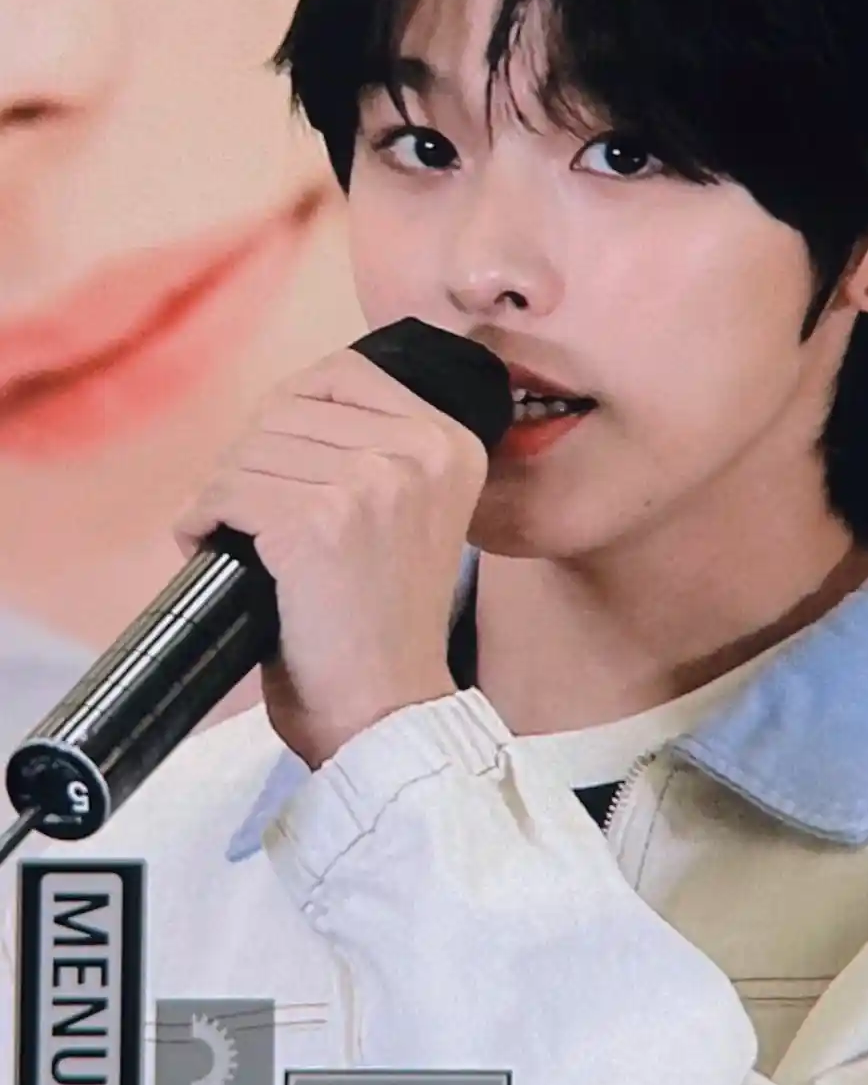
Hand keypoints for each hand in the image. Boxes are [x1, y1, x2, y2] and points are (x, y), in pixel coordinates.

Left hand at [174, 348, 487, 766]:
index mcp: (450, 443)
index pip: (341, 374)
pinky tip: (211, 551)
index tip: (276, 465)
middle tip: (249, 519)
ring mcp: (370, 482)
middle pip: (285, 411)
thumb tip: (279, 409)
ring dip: (223, 496)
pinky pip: (225, 494)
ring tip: (235, 539)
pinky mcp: (317, 522)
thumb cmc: (382, 623)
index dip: (287, 414)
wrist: (387, 710)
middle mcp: (420, 451)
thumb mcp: (408, 512)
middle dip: (250, 462)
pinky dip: (201, 524)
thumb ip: (373, 448)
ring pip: (248, 451)